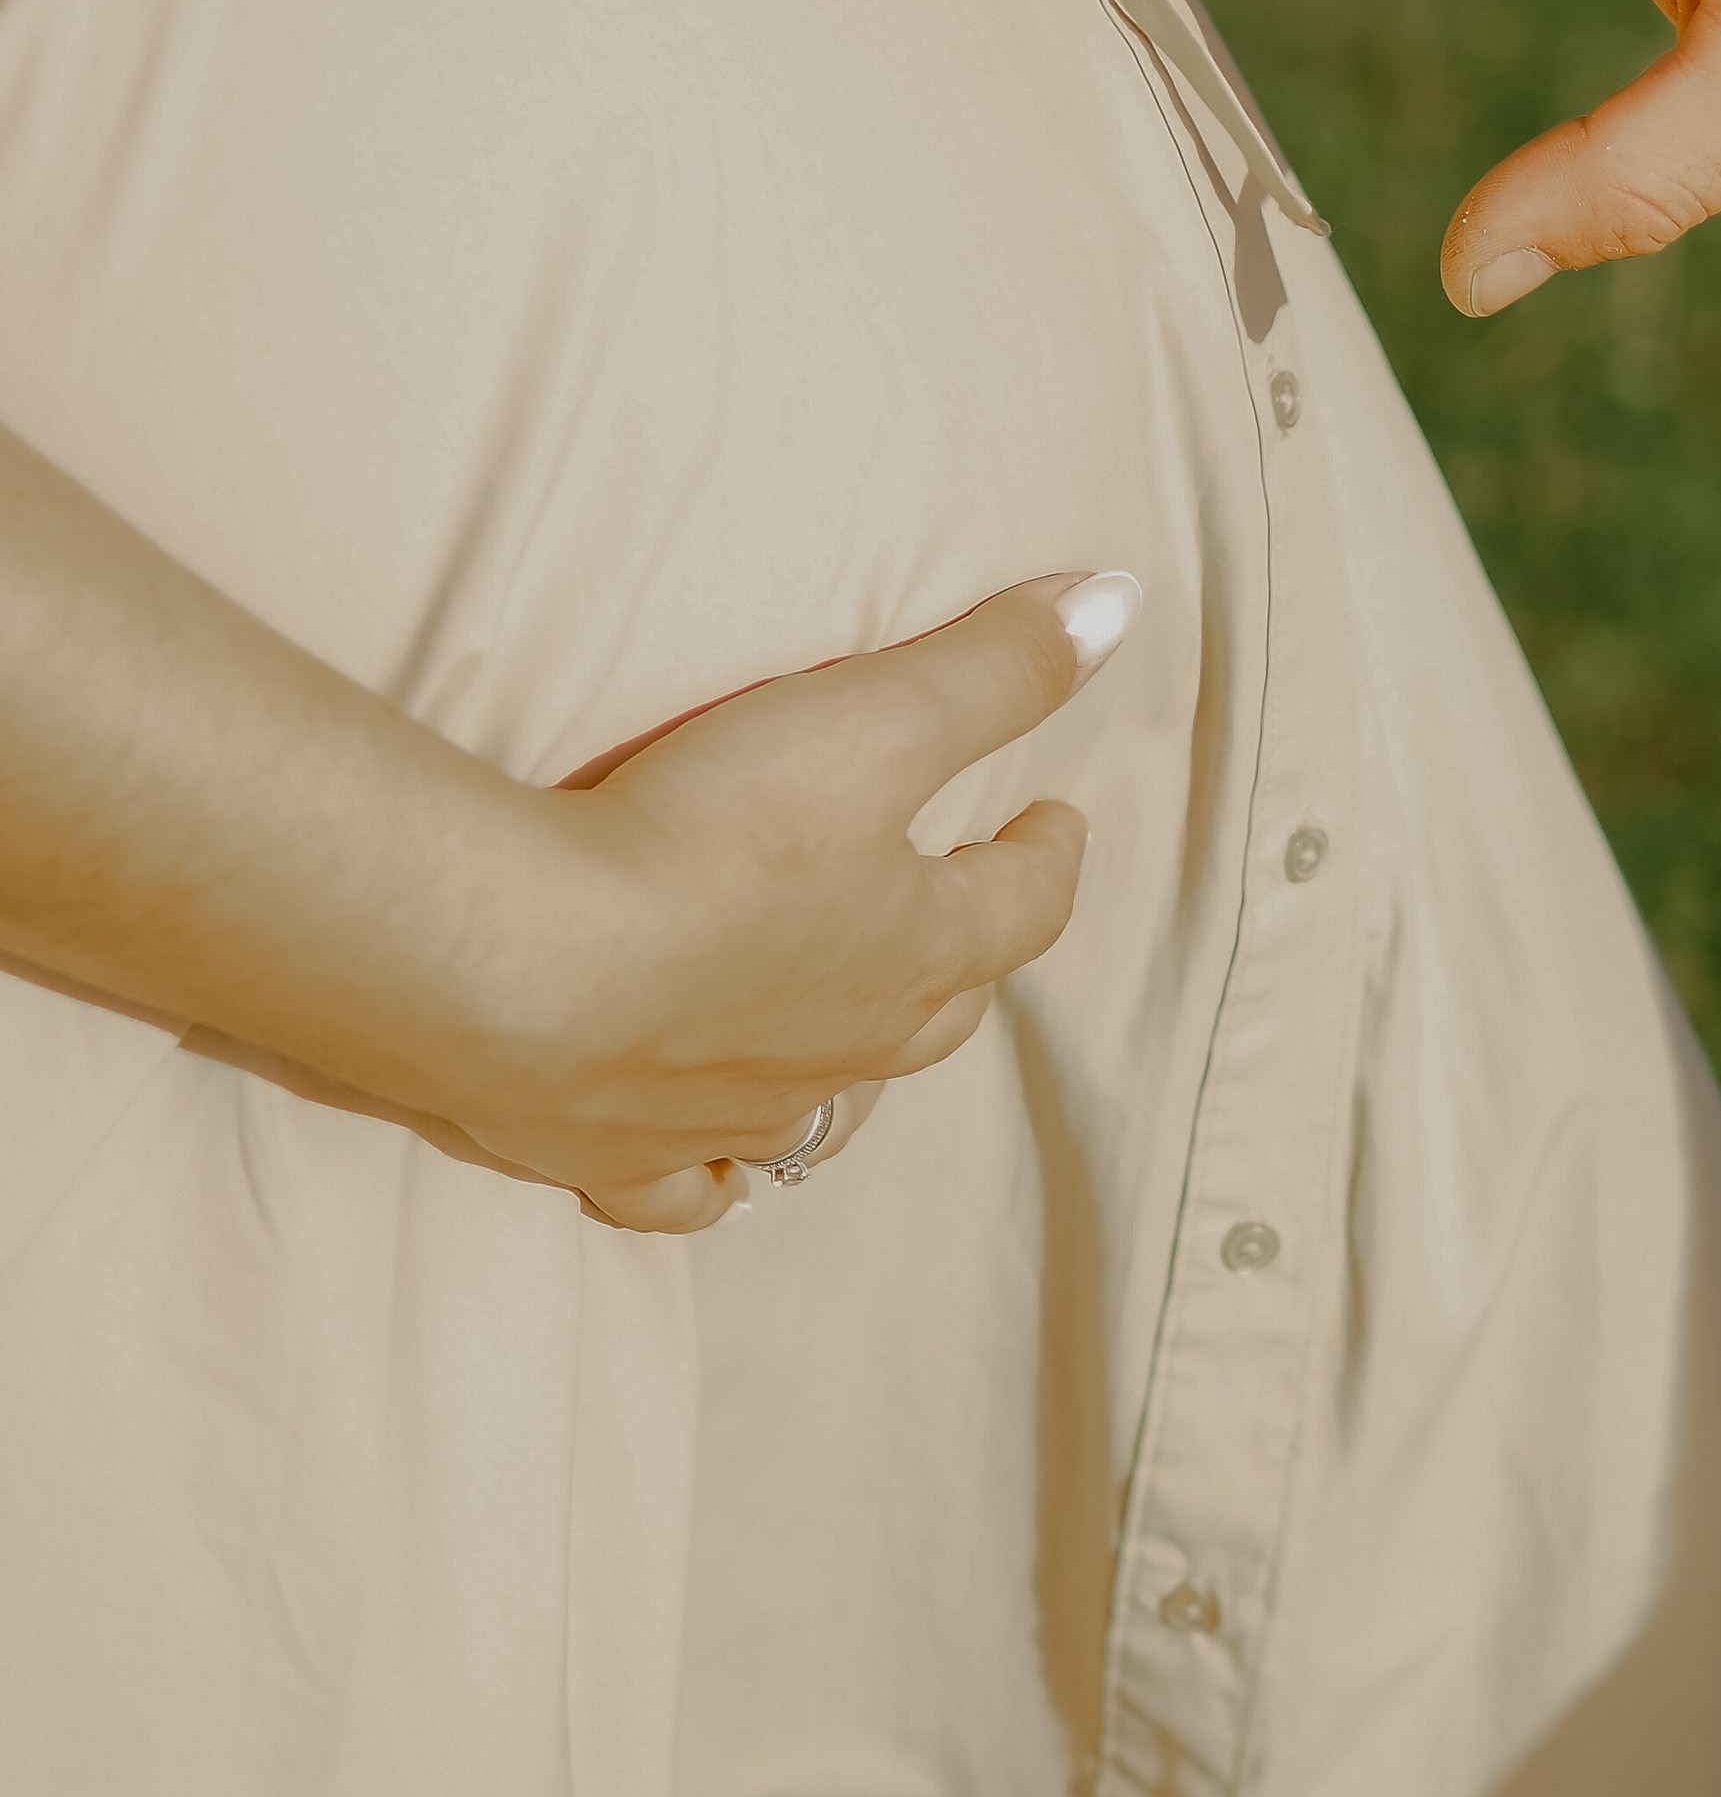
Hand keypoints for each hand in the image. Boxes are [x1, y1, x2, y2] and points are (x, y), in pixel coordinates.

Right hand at [446, 570, 1137, 1233]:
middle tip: (965, 912)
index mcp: (917, 951)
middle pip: (936, 1013)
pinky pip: (691, 1190)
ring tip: (861, 1044)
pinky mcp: (621, 1155)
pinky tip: (720, 1176)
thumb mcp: (875, 716)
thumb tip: (1117, 607)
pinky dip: (716, 1179)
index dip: (1048, 855)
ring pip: (827, 1113)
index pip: (1022, 905)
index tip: (1057, 817)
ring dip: (856, 1076)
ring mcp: (733, 1115)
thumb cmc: (713, 836)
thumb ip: (996, 666)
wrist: (525, 965)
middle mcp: (846, 1051)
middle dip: (964, 961)